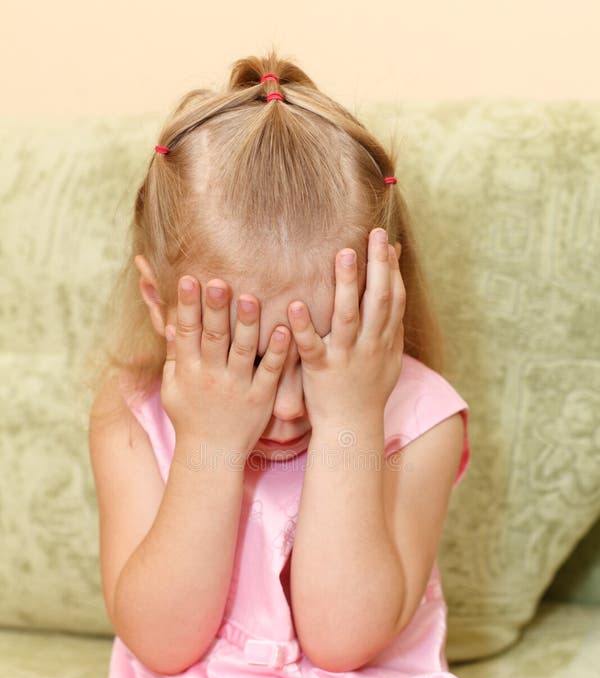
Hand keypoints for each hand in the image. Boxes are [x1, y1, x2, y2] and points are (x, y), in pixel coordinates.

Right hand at [161, 276, 290, 458]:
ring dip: (247, 324)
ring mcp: (238, 387)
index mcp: (188, 370)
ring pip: (243, 351)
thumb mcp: (172, 387)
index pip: (187, 331)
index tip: (189, 279)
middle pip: (214, 337)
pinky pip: (270, 372)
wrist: (211, 455)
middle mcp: (212, 376)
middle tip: (219, 281)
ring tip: (251, 298)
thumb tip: (170, 321)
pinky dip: (277, 352)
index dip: (187, 305)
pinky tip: (285, 329)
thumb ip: (173, 355)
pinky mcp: (261, 398)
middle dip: (216, 309)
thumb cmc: (190, 417)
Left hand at [285, 228, 404, 428]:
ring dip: (347, 285)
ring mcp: (346, 357)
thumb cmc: (367, 389)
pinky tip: (294, 304)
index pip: (394, 299)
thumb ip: (391, 321)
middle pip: (378, 300)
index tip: (386, 241)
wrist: (352, 428)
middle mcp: (370, 345)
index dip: (392, 270)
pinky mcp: (321, 370)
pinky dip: (304, 325)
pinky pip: (312, 346)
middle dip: (377, 266)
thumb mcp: (388, 356)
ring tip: (343, 254)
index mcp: (385, 340)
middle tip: (373, 234)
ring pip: (349, 317)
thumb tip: (395, 284)